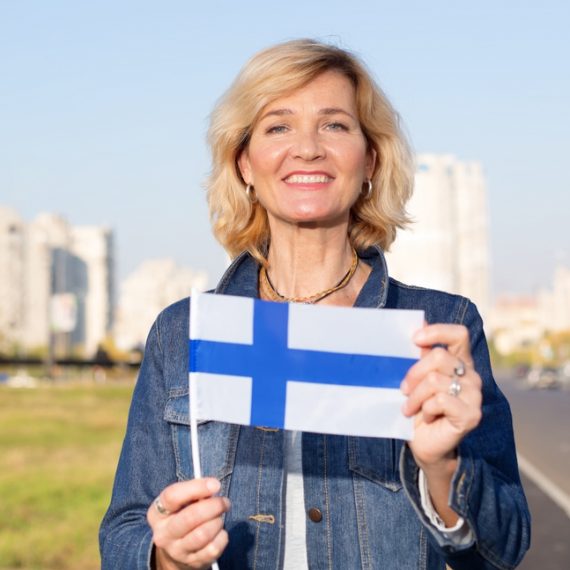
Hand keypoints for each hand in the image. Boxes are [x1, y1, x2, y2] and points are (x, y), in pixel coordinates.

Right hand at [147, 478, 229, 569]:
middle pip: (190, 517)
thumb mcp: (180, 502)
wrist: (176, 551)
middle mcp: (163, 534)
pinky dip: (222, 537)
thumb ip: (194, 491)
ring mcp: (176, 551)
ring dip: (217, 522)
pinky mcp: (192, 563)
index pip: (172, 496)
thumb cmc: (182, 516)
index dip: (196, 487)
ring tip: (220, 518)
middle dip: (213, 506)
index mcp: (157, 513)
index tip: (215, 485)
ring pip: (203, 534)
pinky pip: (213, 549)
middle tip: (224, 502)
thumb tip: (213, 486)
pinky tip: (220, 532)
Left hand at [401, 324, 482, 468]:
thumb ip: (419, 355)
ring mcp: (474, 395)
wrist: (425, 443)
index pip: (459, 334)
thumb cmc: (419, 408)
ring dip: (415, 396)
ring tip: (409, 407)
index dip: (438, 332)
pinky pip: (441, 400)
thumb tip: (418, 323)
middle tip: (403, 389)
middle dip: (413, 372)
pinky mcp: (471, 415)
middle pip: (439, 356)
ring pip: (435, 380)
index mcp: (460, 362)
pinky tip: (426, 416)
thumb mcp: (416, 378)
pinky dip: (426, 408)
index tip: (415, 339)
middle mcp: (472, 376)